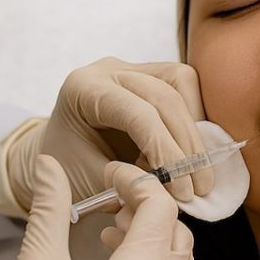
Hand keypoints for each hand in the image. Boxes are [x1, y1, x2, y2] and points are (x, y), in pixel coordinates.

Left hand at [7, 58, 212, 209]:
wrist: (60, 155)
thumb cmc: (67, 169)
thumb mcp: (90, 183)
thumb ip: (130, 183)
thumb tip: (175, 189)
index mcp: (83, 89)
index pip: (139, 115)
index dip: (167, 152)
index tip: (183, 191)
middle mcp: (108, 70)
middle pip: (165, 97)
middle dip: (188, 146)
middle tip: (200, 187)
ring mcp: (132, 68)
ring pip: (181, 83)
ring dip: (195, 132)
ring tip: (196, 173)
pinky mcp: (151, 75)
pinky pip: (185, 88)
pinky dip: (193, 122)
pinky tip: (190, 155)